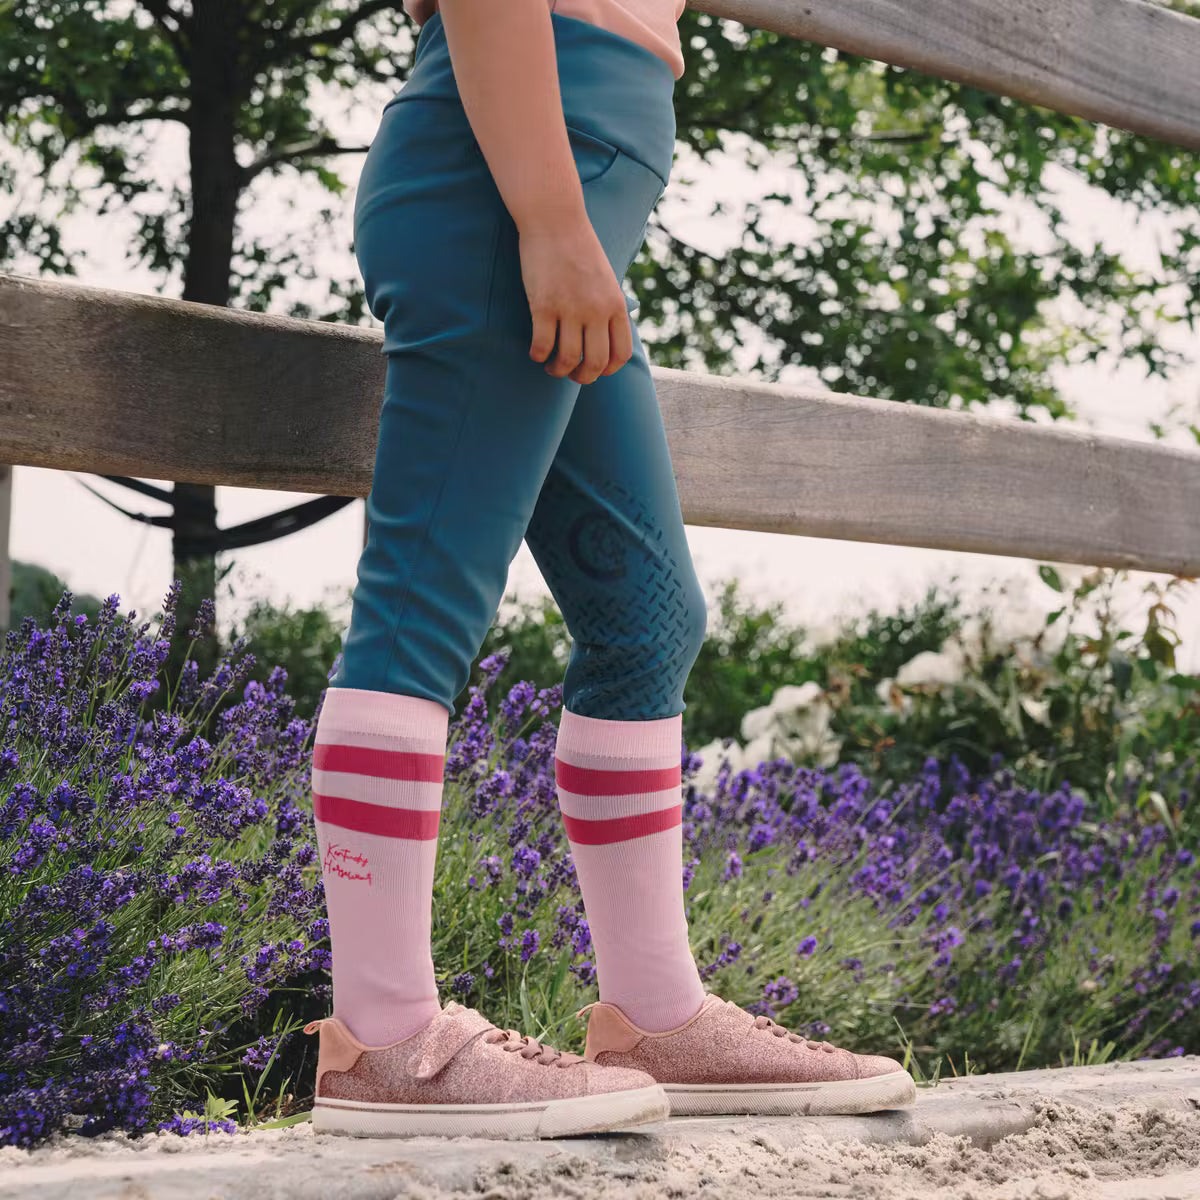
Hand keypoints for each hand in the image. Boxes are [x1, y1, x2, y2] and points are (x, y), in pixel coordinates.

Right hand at [519, 216, 633, 384]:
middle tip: (571, 374)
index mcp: (615, 305)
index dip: (608, 370)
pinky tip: (535, 352)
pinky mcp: (543, 305)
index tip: (594, 369)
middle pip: (596, 363)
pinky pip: (542, 345)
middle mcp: (597, 310)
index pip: (621, 354)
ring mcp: (570, 308)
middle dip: (583, 377)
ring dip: (558, 370)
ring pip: (568, 358)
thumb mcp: (606, 279)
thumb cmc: (578, 248)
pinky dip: (538, 355)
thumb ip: (609, 307)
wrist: (555, 219)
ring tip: (551, 366)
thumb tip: (608, 335)